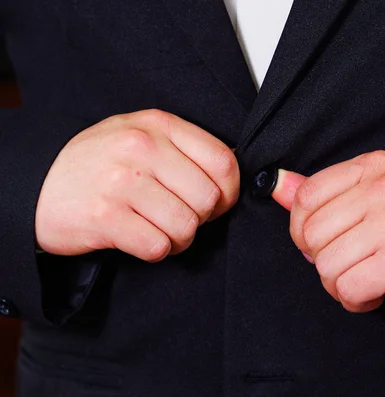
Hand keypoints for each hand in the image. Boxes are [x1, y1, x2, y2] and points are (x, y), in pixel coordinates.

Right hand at [35, 109, 238, 261]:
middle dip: (200, 219)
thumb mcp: (141, 136)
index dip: (229, 192)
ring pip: (185, 227)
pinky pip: (158, 247)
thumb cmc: (100, 164)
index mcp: (158, 124)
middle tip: (180, 218)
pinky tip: (140, 238)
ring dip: (178, 239)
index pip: (223, 162)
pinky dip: (155, 250)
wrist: (37, 185)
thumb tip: (230, 177)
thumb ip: (184, 148)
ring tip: (159, 229)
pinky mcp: (104, 217)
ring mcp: (122, 182)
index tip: (216, 203)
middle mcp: (142, 148)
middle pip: (208, 199)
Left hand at [272, 151, 384, 318]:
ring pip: (326, 264)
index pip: (307, 195)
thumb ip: (327, 191)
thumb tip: (278, 184)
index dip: (302, 228)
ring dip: (340, 284)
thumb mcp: (381, 193)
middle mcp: (383, 189)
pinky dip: (356, 300)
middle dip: (322, 260)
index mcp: (375, 167)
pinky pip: (348, 288)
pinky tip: (376, 293)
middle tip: (349, 265)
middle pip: (311, 233)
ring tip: (365, 279)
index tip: (320, 243)